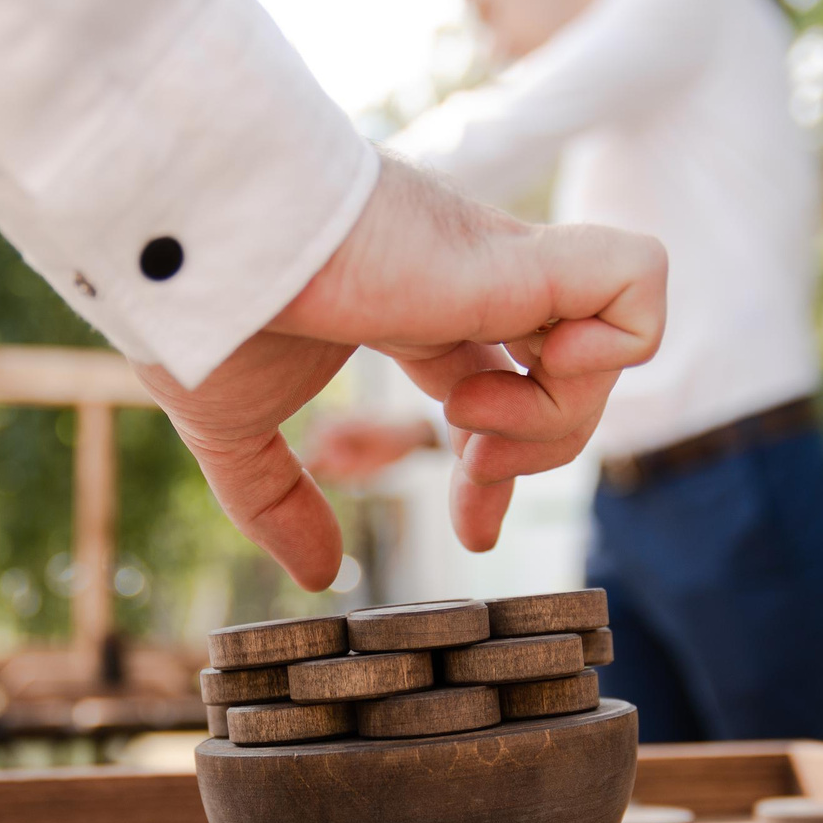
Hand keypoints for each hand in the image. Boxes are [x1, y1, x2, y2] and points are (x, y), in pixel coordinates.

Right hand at [136, 155, 665, 589]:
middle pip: (564, 379)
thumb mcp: (233, 427)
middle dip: (531, 456)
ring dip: (556, 418)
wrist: (181, 248)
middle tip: (471, 471)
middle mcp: (471, 283)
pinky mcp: (519, 255)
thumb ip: (276, 501)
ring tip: (470, 420)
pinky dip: (614, 344)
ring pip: (612, 343)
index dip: (501, 471)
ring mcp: (502, 265)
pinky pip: (640, 282)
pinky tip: (528, 372)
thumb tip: (318, 574)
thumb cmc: (198, 309)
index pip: (502, 385)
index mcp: (414, 309)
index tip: (471, 534)